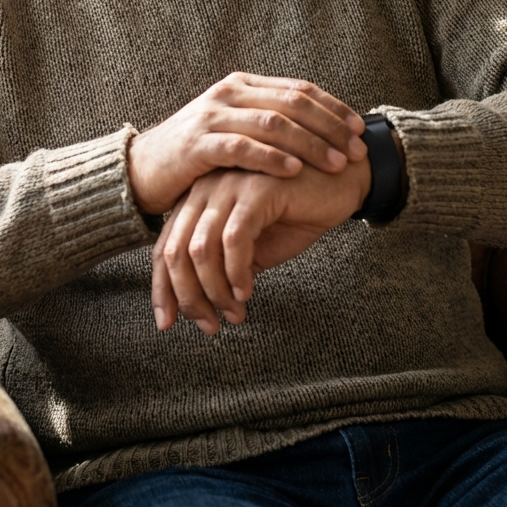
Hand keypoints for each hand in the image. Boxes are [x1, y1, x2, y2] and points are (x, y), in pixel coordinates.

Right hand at [128, 72, 366, 215]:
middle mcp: (229, 94)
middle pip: (292, 103)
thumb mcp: (234, 130)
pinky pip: (242, 147)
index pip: (298, 89)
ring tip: (335, 163)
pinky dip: (271, 158)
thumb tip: (318, 129)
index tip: (360, 130)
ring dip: (310, 144)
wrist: (140, 170)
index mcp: (242, 86)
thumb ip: (267, 123)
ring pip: (272, 124)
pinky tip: (294, 170)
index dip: (333, 108)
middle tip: (356, 150)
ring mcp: (212, 117)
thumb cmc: (196, 156)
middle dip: (329, 127)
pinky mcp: (198, 144)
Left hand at [150, 156, 370, 333]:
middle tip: (209, 326)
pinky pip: (234, 239)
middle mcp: (207, 187)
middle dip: (187, 296)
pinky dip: (235, 272)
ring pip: (201, 248)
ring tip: (234, 313)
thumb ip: (226, 264)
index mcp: (200, 198)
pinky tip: (246, 291)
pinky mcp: (256, 188)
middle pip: (176, 249)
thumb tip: (203, 302)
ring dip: (214, 290)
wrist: (344, 181)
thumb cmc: (299, 210)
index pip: (166, 245)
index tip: (167, 322)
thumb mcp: (256, 244)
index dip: (162, 288)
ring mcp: (230, 185)